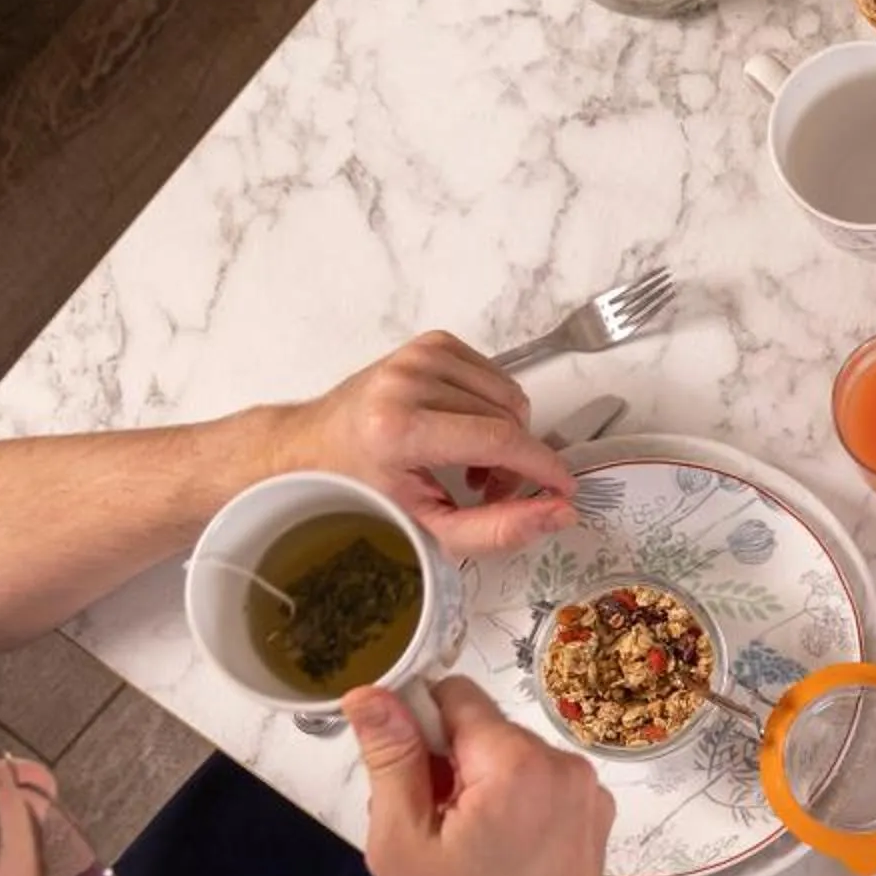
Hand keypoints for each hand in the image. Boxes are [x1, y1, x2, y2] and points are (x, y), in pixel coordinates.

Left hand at [272, 333, 575, 558]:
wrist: (311, 450)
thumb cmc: (361, 494)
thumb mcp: (429, 530)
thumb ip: (499, 529)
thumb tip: (560, 512)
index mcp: (399, 428)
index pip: (499, 438)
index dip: (543, 467)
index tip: (564, 489)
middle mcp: (407, 382)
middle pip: (509, 417)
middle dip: (516, 459)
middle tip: (489, 488)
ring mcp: (418, 356)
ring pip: (508, 394)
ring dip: (506, 433)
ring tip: (472, 463)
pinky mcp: (428, 345)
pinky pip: (493, 375)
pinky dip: (492, 407)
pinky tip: (465, 431)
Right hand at [348, 678, 620, 875]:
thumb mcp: (404, 842)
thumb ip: (389, 758)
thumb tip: (368, 691)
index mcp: (518, 762)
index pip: (455, 694)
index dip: (416, 726)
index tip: (400, 773)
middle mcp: (565, 764)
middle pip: (482, 729)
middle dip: (445, 764)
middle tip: (430, 831)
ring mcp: (588, 791)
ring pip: (508, 758)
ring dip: (476, 787)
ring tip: (463, 852)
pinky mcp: (595, 816)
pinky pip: (537, 785)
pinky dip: (509, 806)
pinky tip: (495, 859)